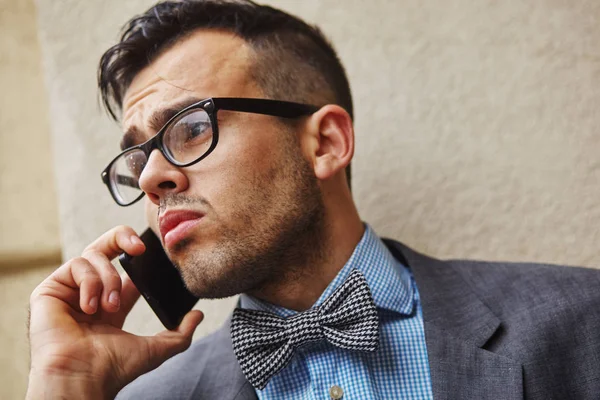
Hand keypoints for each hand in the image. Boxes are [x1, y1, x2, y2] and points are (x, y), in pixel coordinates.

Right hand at [26, 226, 203, 399]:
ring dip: (108, 279)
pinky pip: (75, 265)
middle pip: (104, 248)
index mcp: (111, 304)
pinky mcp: (49, 289)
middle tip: (139, 248)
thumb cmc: (112, 368)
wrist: (83, 378)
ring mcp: (69, 290)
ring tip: (110, 306)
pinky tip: (90, 307)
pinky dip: (89, 282)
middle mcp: (89, 293)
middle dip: (122, 238)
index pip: (126, 269)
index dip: (139, 257)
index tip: (150, 253)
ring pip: (93, 256)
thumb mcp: (156, 349)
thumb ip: (180, 333)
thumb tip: (198, 315)